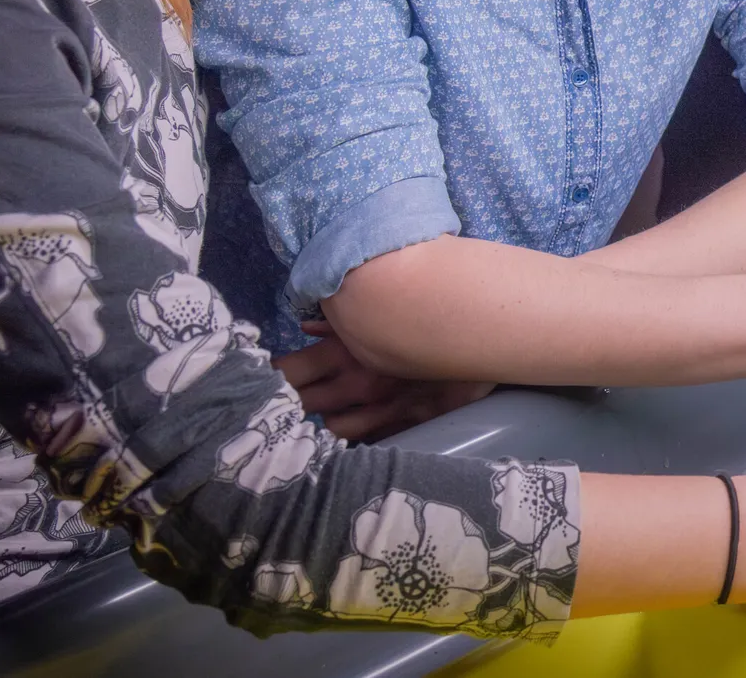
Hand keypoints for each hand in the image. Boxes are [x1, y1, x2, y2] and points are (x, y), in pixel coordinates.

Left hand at [274, 321, 495, 441]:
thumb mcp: (380, 307)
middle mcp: (357, 384)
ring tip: (325, 414)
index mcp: (344, 351)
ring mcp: (383, 408)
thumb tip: (306, 325)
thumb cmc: (426, 309)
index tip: (261, 380)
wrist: (484, 330)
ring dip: (326, 421)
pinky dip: (361, 435)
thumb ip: (341, 319)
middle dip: (290, 403)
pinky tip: (359, 427)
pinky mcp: (409, 422)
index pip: (288, 372)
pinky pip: (374, 438)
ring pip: (334, 428)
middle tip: (284, 401)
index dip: (270, 379)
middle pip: (304, 403)